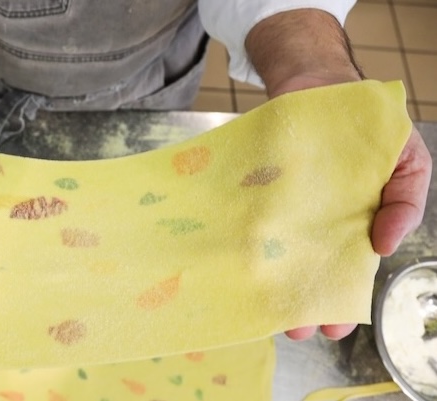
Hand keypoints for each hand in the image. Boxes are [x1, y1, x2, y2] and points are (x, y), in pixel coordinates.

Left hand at [245, 9, 432, 340]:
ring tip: (262, 303)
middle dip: (299, 300)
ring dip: (269, 279)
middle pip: (304, 269)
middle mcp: (313, 222)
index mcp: (352, 225)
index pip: (346, 272)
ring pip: (274, 251)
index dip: (340, 299)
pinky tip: (237, 257)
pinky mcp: (255, 189)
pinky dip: (242, 236)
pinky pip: (248, 217)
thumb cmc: (369, 127)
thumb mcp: (408, 161)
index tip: (332, 327)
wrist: (320, 81)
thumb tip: (384, 245)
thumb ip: (406, 201)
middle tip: (292, 327)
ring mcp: (281, 207)